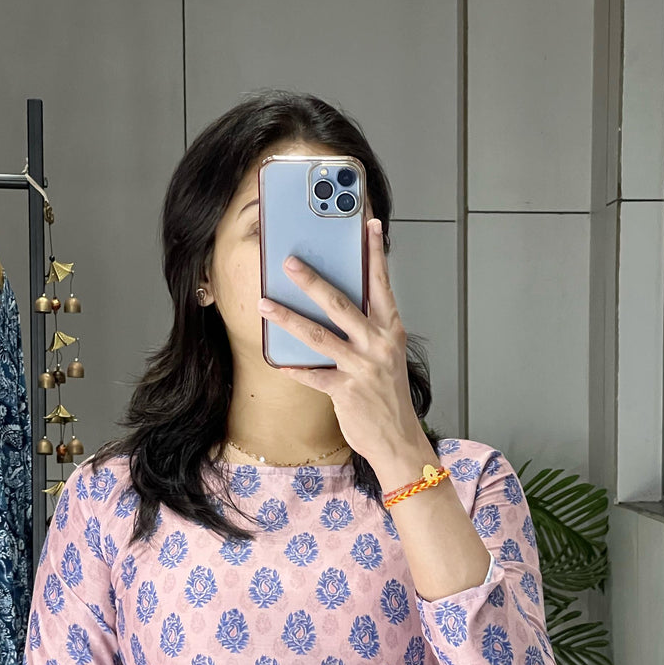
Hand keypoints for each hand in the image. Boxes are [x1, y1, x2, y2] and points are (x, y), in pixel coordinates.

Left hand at [256, 217, 422, 465]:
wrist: (398, 440)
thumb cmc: (388, 398)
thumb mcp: (387, 358)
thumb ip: (368, 332)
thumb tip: (339, 308)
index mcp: (390, 331)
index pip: (381, 285)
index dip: (374, 254)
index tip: (369, 224)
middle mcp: (378, 345)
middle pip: (341, 304)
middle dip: (312, 281)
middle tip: (289, 262)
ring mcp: (362, 368)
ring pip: (319, 336)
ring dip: (288, 318)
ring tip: (265, 303)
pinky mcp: (346, 391)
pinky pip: (313, 375)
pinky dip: (293, 367)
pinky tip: (276, 360)